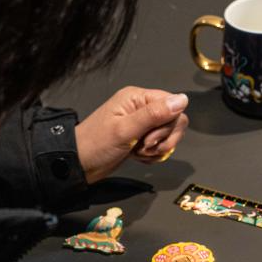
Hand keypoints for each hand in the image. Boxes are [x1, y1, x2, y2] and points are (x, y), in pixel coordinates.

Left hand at [74, 86, 189, 182]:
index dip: (169, 124)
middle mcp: (142, 107)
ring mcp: (142, 123)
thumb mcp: (126, 130)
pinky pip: (161, 145)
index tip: (151, 138)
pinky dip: (153, 155)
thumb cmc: (95, 145)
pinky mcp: (142, 137)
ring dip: (159, 149)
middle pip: (175, 120)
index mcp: (137, 98)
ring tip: (140, 152)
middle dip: (164, 139)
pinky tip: (138, 156)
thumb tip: (182, 100)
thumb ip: (155, 114)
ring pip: (169, 134)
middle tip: (145, 147)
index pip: (173, 104)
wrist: (80, 164)